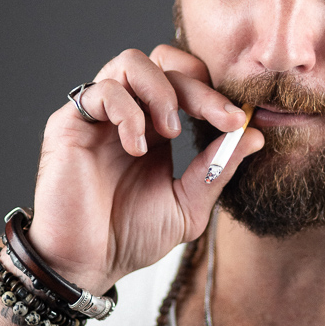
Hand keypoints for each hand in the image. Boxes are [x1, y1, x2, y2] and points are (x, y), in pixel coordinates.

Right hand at [26, 46, 263, 292]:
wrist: (89, 264)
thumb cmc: (131, 238)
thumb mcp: (188, 204)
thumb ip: (217, 168)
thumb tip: (255, 134)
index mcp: (156, 128)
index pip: (187, 84)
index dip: (216, 94)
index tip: (240, 120)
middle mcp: (127, 113)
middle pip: (165, 63)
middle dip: (200, 87)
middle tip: (221, 118)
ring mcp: (98, 115)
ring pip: (131, 61)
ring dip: (162, 91)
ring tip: (171, 132)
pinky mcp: (69, 123)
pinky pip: (101, 91)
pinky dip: (128, 112)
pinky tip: (138, 148)